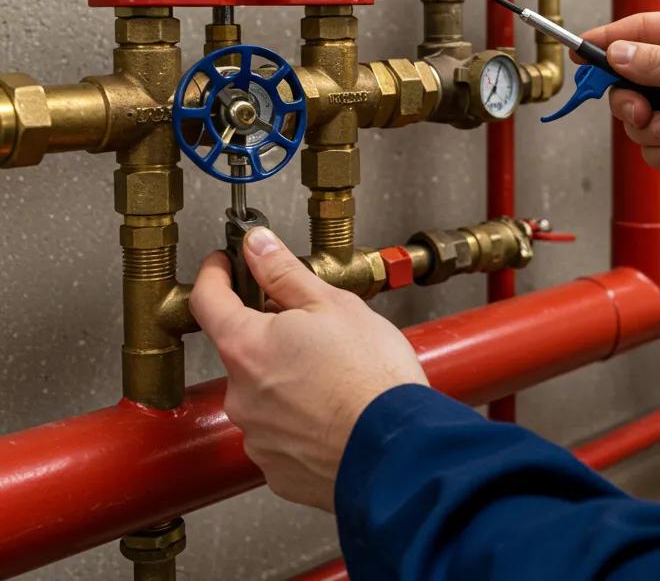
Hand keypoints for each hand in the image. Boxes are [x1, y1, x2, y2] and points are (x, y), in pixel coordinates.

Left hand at [190, 227, 428, 510]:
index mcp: (247, 346)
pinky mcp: (277, 469)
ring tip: (337, 375)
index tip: (225, 263)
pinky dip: (302, 418)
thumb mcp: (333, 304)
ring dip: (289, 379)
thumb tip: (257, 246)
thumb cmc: (371, 377)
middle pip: (244, 349)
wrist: (397, 448)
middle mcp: (241, 394)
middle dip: (273, 334)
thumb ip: (284, 272)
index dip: (215, 274)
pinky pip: (281, 432)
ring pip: (265, 392)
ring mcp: (257, 436)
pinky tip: (335, 409)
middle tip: (317, 328)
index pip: (208, 299)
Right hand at [580, 11, 659, 228]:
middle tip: (643, 109)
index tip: (580, 51)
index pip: (640, 30)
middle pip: (628, 77)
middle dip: (632, 99)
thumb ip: (657, 63)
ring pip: (636, 116)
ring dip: (654, 129)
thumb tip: (616, 53)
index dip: (607, 41)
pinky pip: (651, 145)